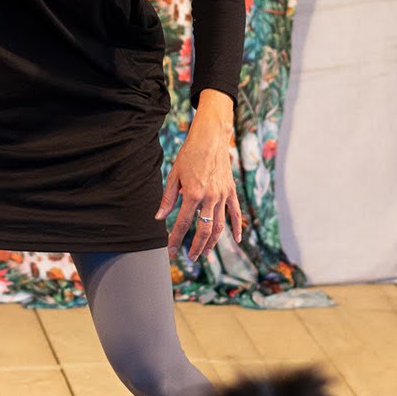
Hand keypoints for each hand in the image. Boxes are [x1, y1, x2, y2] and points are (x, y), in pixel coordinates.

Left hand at [155, 89, 242, 260]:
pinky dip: (237, 227)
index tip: (171, 251)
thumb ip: (168, 198)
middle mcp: (210, 197)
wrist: (210, 138)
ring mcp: (223, 195)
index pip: (182, 223)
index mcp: (193, 193)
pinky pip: (236, 213)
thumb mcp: (174, 175)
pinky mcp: (231, 191)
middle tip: (190, 258)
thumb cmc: (189, 155)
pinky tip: (236, 239)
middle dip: (196, 247)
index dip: (175, 239)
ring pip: (220, 225)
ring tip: (205, 253)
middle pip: (204, 230)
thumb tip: (159, 218)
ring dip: (212, 242)